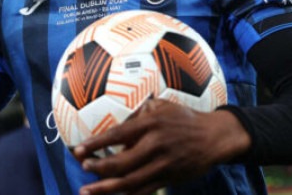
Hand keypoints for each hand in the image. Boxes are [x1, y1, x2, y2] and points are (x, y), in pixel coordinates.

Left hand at [72, 99, 250, 194]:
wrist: (213, 137)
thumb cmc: (183, 119)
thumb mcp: (162, 106)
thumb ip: (140, 113)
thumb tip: (117, 122)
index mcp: (152, 124)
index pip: (118, 135)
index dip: (96, 144)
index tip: (78, 150)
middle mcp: (155, 145)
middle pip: (120, 162)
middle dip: (98, 168)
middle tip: (83, 168)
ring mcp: (162, 165)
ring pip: (129, 182)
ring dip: (105, 188)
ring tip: (87, 191)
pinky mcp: (168, 179)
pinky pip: (143, 191)